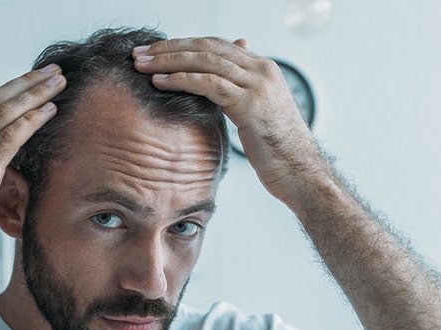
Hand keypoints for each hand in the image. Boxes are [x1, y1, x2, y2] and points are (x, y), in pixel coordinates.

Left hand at [131, 37, 324, 201]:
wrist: (301, 172)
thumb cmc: (278, 150)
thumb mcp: (258, 113)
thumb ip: (241, 91)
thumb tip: (223, 83)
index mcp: (262, 68)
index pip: (215, 45)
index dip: (182, 45)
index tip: (154, 51)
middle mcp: (261, 69)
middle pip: (207, 47)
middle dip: (169, 48)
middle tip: (139, 53)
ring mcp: (258, 84)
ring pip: (205, 60)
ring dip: (168, 61)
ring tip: (141, 65)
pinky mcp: (251, 104)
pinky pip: (209, 84)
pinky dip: (180, 80)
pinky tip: (159, 82)